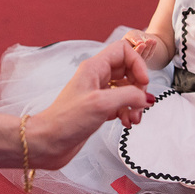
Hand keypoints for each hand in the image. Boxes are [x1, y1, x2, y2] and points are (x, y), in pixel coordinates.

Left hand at [30, 40, 152, 169]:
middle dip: (139, 87)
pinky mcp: (99, 109)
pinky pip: (121, 105)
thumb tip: (146, 98)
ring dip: (135, 103)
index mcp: (94, 68)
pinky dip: (128, 112)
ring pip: (126, 89)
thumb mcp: (101, 104)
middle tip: (140, 103)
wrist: (48, 142)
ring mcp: (98, 93)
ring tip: (134, 118)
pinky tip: (126, 122)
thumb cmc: (66, 120)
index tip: (143, 82)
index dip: (137, 64)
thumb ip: (128, 96)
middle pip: (128, 70)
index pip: (123, 51)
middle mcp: (96, 77)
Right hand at [122, 31, 157, 61]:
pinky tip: (154, 41)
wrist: (142, 38)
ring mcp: (138, 61)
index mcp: (124, 53)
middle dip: (144, 48)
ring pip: (145, 55)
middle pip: (138, 55)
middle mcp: (130, 59)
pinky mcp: (146, 59)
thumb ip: (134, 37)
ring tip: (152, 39)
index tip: (142, 43)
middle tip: (149, 40)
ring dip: (149, 47)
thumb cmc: (135, 35)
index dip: (137, 49)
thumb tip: (139, 42)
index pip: (130, 54)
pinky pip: (149, 55)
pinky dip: (152, 48)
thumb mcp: (132, 34)